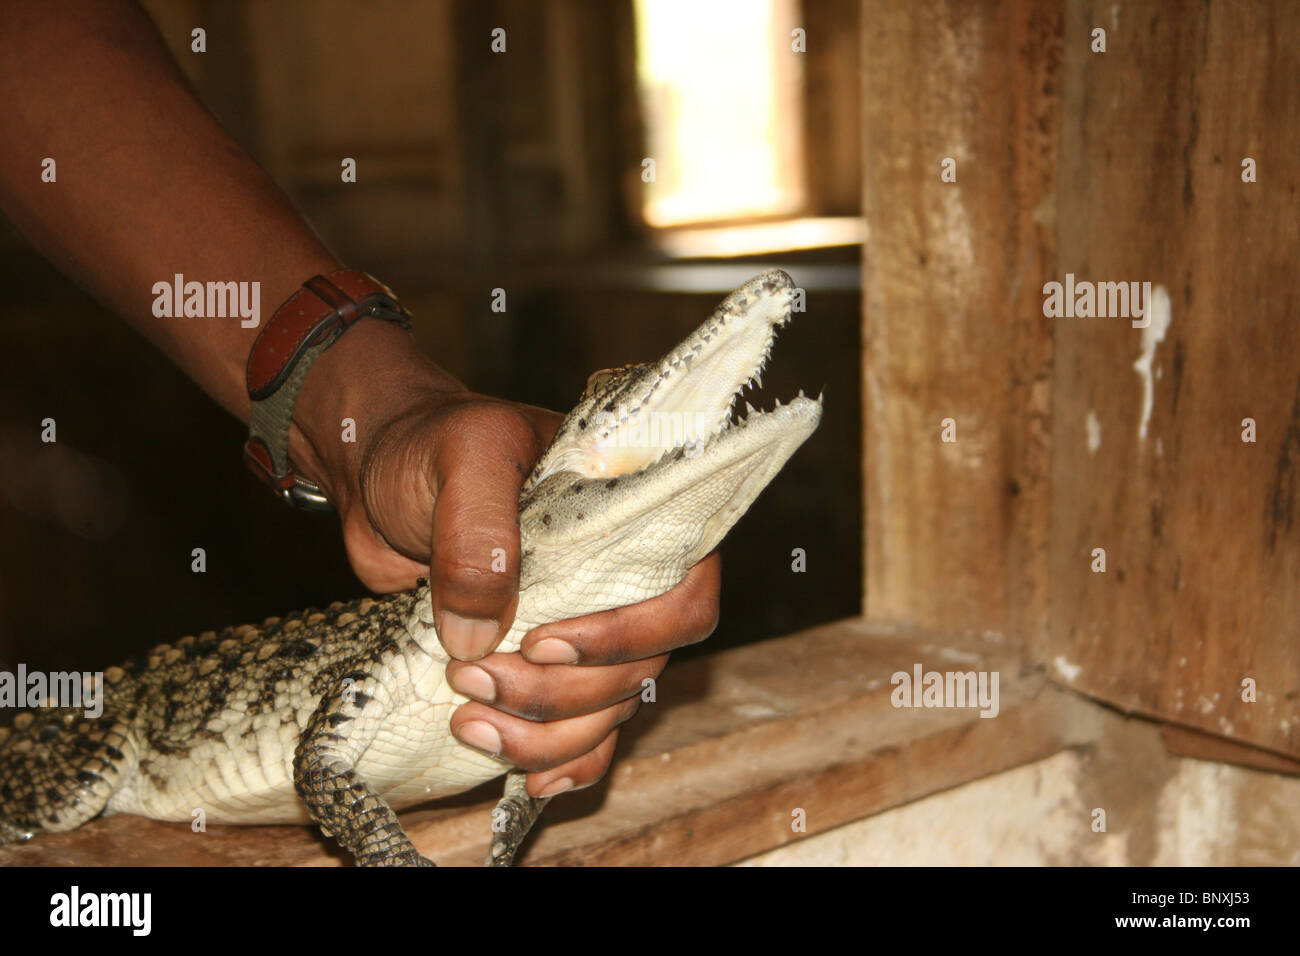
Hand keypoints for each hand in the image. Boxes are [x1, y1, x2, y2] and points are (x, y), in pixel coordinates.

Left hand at [291, 322, 721, 797]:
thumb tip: (481, 631)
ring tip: (468, 723)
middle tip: (473, 677)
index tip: (544, 643)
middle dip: (560, 693)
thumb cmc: (431, 444)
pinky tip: (528, 780)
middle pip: (639, 668)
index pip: (684, 592)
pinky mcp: (545, 662)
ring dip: (547, 735)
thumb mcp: (459, 457)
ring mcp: (586, 623)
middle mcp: (622, 576)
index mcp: (630, 516)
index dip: (631, 635)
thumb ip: (477, 531)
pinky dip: (565, 762)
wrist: (380, 470)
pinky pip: (584, 730)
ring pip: (609, 709)